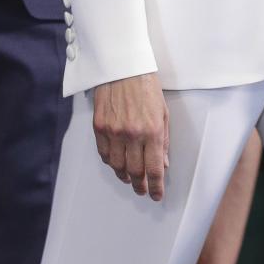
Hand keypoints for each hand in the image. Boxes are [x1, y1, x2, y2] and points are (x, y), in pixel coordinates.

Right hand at [92, 73, 168, 200]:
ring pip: (117, 166)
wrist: (123, 67)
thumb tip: (163, 164)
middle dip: (140, 185)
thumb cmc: (146, 87)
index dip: (155, 187)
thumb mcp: (163, 113)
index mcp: (152, 131)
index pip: (154, 169)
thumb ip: (163, 141)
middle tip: (142, 190)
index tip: (156, 195)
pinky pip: (104, 154)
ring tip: (130, 178)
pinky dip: (110, 162)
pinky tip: (116, 163)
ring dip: (124, 176)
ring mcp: (114, 131)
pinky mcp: (99, 126)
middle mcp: (132, 134)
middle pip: (135, 172)